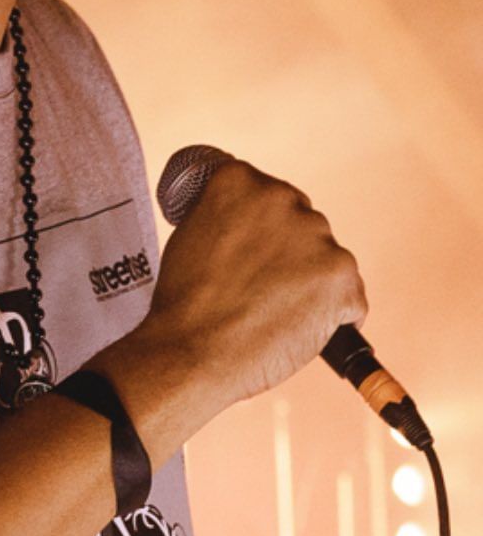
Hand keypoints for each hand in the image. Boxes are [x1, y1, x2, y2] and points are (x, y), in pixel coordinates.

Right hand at [134, 157, 367, 422]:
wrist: (190, 354)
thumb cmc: (185, 303)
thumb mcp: (191, 233)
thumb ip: (226, 214)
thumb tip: (251, 219)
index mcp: (240, 180)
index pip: (269, 196)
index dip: (261, 231)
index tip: (248, 255)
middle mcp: (283, 197)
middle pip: (302, 223)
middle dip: (290, 254)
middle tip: (259, 290)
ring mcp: (317, 237)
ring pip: (327, 259)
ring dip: (311, 283)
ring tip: (273, 314)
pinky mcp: (342, 278)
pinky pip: (350, 297)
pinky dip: (335, 316)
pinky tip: (300, 329)